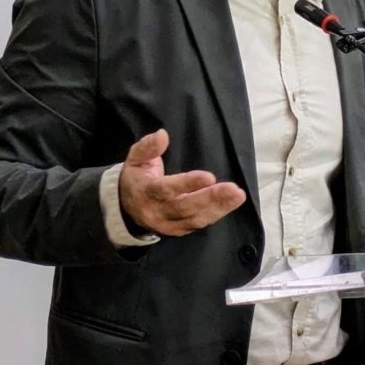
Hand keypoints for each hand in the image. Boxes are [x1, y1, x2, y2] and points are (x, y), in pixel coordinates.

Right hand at [119, 129, 245, 235]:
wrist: (127, 208)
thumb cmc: (137, 177)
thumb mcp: (135, 158)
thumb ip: (147, 147)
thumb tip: (162, 135)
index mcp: (146, 192)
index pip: (167, 189)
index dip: (188, 184)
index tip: (209, 177)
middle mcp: (157, 211)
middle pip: (185, 207)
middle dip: (211, 199)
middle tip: (233, 190)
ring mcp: (168, 224)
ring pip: (195, 219)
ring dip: (219, 208)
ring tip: (238, 196)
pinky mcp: (178, 230)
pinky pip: (199, 224)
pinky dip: (216, 214)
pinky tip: (231, 204)